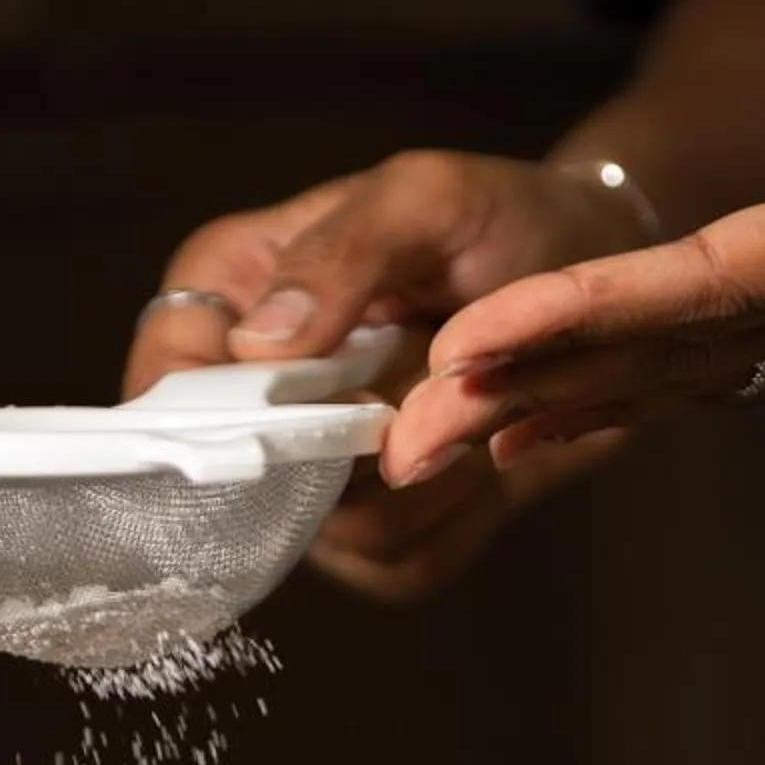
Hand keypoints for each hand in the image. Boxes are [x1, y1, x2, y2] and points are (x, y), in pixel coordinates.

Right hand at [124, 149, 650, 595]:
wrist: (601, 285)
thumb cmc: (504, 222)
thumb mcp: (428, 200)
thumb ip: (341, 254)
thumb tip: (254, 343)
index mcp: (231, 292)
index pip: (163, 377)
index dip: (202, 417)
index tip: (285, 420)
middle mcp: (256, 394)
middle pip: (243, 481)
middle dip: (343, 453)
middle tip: (416, 395)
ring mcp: (316, 473)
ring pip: (330, 536)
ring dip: (422, 484)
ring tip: (469, 409)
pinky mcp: (382, 531)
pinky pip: (399, 564)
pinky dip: (458, 522)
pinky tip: (485, 458)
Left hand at [380, 0, 764, 485]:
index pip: (723, 287)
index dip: (594, 318)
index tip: (475, 344)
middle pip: (668, 362)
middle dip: (524, 397)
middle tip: (386, 445)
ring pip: (668, 382)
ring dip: (538, 413)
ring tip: (406, 451)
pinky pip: (695, 376)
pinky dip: (598, 399)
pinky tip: (512, 429)